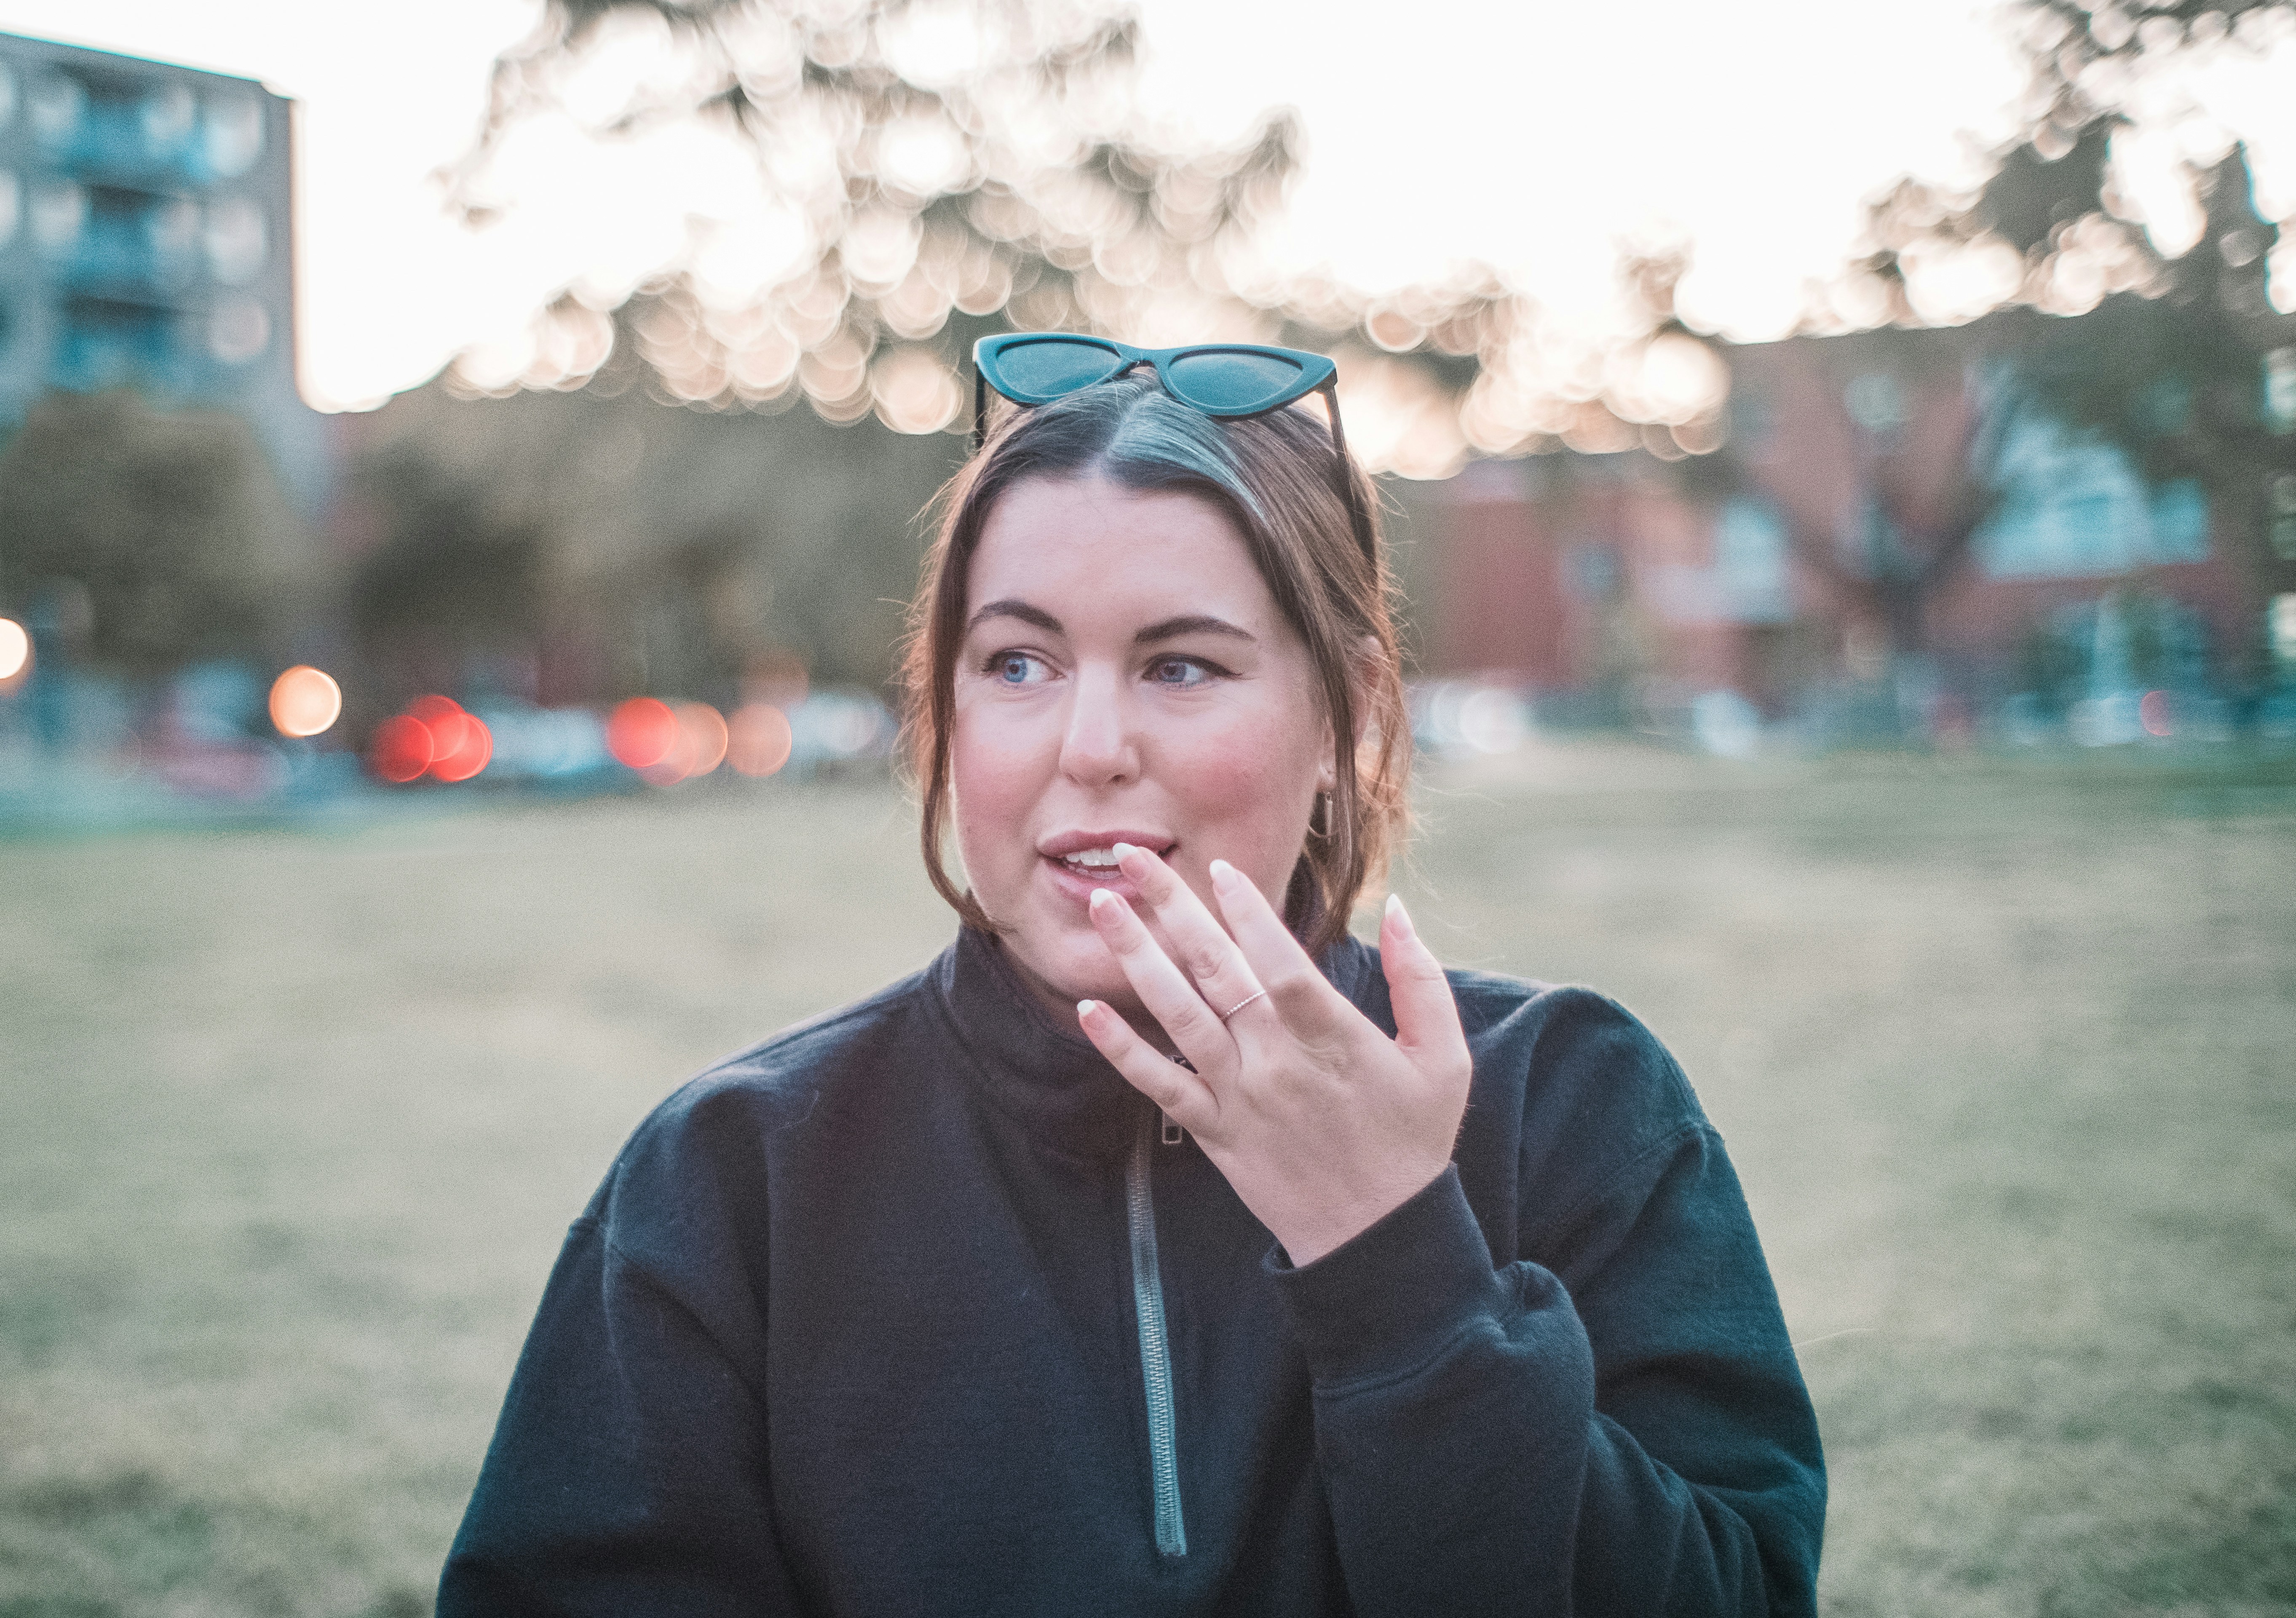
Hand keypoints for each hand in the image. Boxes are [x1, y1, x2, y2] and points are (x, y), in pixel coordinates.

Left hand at [1075, 844, 1472, 1266]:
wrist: (1378, 1240)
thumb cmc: (1414, 1140)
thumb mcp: (1446, 1060)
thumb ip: (1422, 981)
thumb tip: (1400, 909)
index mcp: (1333, 1038)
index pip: (1280, 961)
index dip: (1248, 912)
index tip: (1217, 868)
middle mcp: (1276, 1062)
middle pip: (1215, 971)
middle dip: (1170, 907)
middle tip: (1132, 856)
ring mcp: (1240, 1097)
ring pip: (1178, 1015)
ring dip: (1136, 958)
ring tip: (1101, 907)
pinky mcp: (1215, 1132)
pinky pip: (1159, 1086)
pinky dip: (1122, 1050)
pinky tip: (1090, 1010)